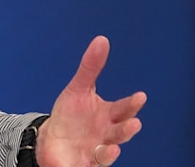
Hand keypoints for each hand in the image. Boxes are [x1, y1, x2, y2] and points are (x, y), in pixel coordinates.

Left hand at [35, 36, 145, 166]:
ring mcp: (96, 150)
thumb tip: (102, 40)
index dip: (132, 104)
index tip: (140, 96)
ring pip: (108, 152)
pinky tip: (92, 157)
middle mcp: (106, 133)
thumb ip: (90, 67)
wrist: (54, 140)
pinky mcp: (84, 164)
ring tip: (113, 148)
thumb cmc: (71, 114)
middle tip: (134, 123)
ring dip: (112, 151)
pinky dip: (93, 162)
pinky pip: (90, 166)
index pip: (123, 109)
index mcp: (107, 114)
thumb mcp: (77, 89)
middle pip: (120, 132)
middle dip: (127, 129)